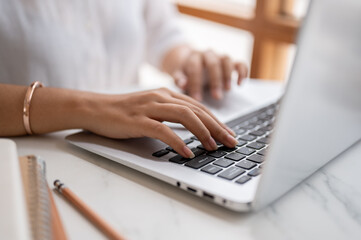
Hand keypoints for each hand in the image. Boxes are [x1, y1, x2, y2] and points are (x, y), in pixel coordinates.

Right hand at [85, 88, 237, 157]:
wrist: (95, 108)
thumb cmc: (124, 112)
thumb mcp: (151, 109)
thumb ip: (170, 114)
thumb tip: (193, 127)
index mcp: (166, 94)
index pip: (198, 107)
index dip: (216, 120)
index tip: (229, 133)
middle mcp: (161, 97)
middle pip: (197, 110)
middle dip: (217, 127)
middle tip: (231, 141)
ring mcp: (149, 108)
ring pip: (184, 116)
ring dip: (202, 132)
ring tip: (213, 147)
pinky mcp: (137, 120)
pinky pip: (163, 130)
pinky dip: (178, 142)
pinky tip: (187, 152)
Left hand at [172, 49, 247, 100]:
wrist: (189, 59)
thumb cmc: (184, 70)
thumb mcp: (178, 74)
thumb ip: (179, 79)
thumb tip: (182, 84)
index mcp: (193, 56)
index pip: (195, 68)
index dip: (196, 84)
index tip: (197, 99)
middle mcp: (208, 54)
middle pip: (213, 63)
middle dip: (215, 81)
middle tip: (216, 97)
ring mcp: (219, 57)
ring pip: (227, 60)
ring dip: (228, 75)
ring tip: (228, 90)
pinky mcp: (230, 62)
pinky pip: (240, 63)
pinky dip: (242, 72)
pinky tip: (240, 83)